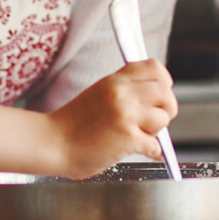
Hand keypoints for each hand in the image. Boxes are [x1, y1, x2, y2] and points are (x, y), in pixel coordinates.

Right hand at [46, 59, 177, 178]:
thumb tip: (156, 97)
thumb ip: (124, 90)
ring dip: (156, 131)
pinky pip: (155, 145)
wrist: (52, 143)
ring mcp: (125, 115)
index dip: (164, 82)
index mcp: (115, 80)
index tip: (160, 95)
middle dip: (166, 109)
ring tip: (139, 136)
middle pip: (166, 93)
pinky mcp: (127, 138)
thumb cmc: (73, 124)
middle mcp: (122, 93)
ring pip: (163, 118)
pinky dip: (152, 152)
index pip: (154, 68)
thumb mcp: (98, 93)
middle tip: (155, 121)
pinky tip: (142, 151)